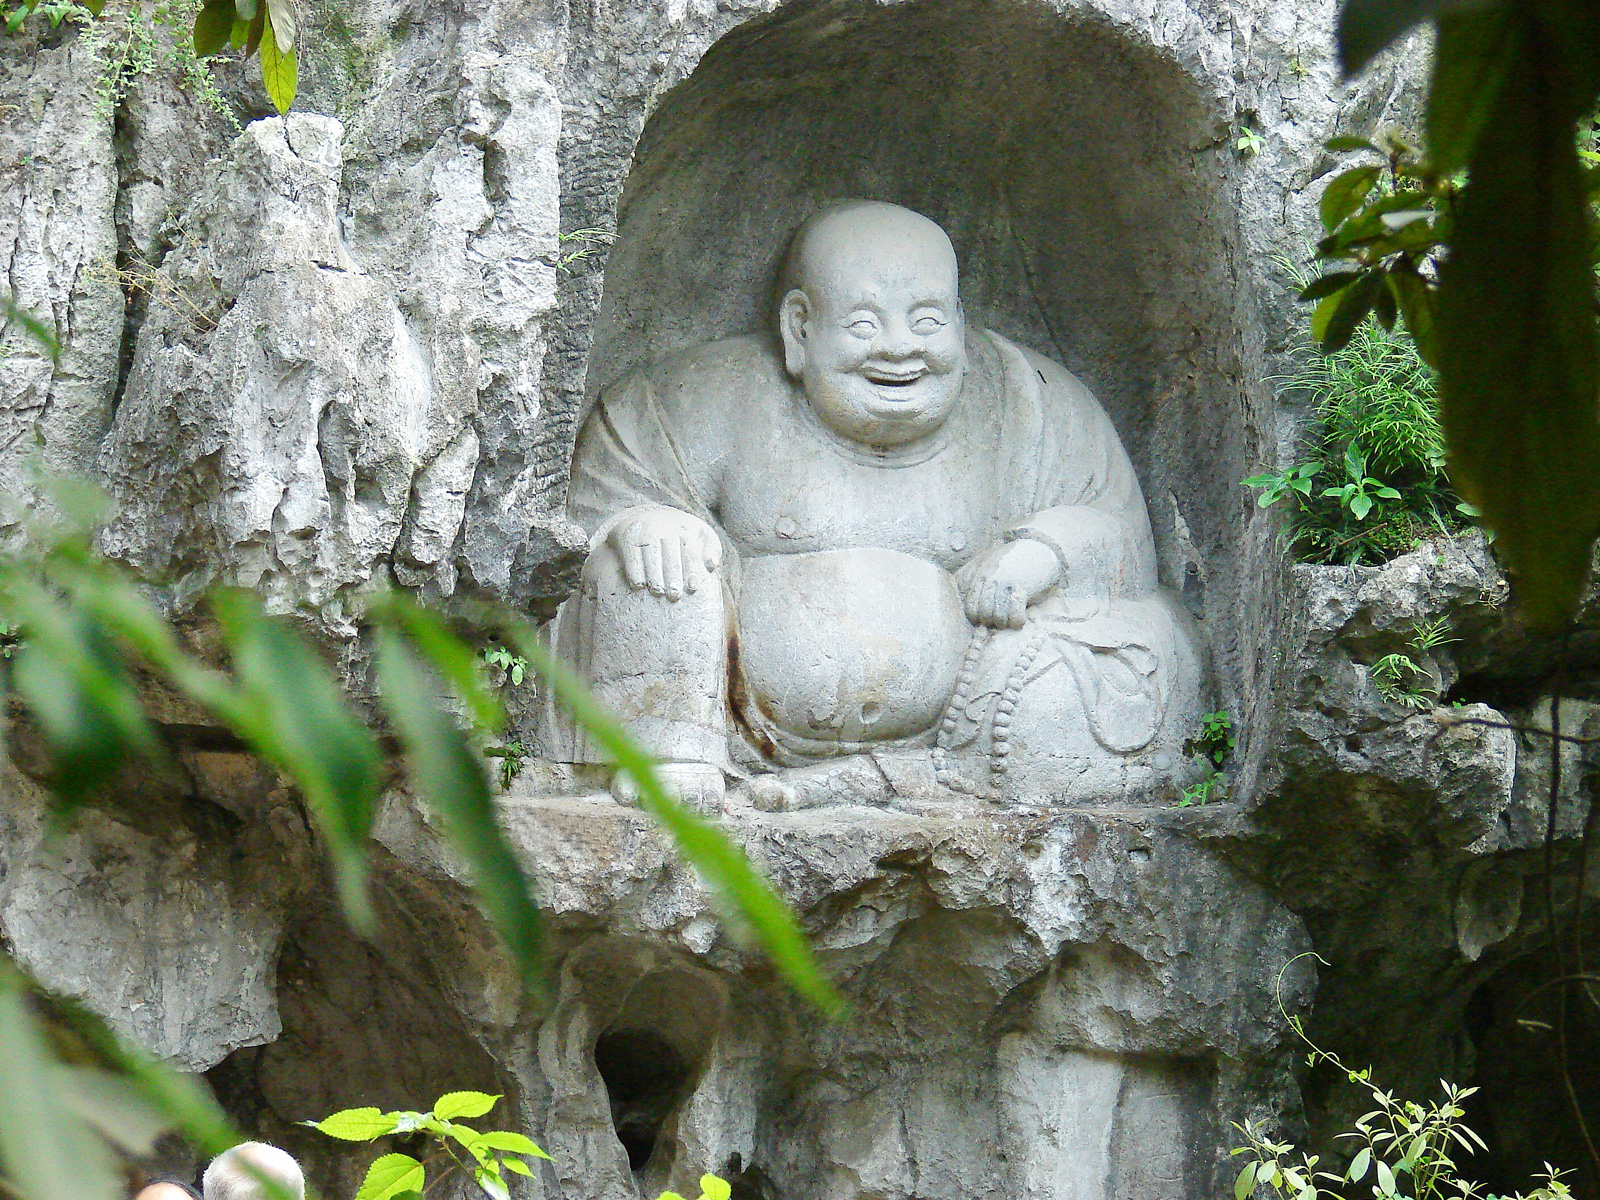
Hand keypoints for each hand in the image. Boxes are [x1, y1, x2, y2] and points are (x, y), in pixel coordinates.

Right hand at [607, 507, 722, 599]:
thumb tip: (712, 564)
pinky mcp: (627, 537)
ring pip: (650, 556)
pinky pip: (631, 556)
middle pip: (670, 554)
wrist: (647, 516)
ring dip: (654, 576)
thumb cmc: (681, 534)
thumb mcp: (700, 534)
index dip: (692, 569)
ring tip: (658, 592)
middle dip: (673, 576)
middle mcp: (664, 527)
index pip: (690, 550)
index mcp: (685, 527)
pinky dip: (634, 571)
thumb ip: (711, 549)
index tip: (693, 587)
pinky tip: (639, 585)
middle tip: (675, 596)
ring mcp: (645, 531)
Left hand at [958, 538, 1060, 628]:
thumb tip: (959, 586)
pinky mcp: (1022, 587)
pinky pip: (1015, 614)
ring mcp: (1006, 583)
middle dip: (990, 621)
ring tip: (1009, 620)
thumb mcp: (986, 559)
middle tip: (998, 619)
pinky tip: (1020, 619)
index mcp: (980, 574)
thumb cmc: (1011, 557)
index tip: (985, 618)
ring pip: (998, 616)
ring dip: (1004, 623)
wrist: (1038, 547)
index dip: (976, 617)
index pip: (970, 606)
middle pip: (983, 613)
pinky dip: (1017, 621)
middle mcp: (990, 579)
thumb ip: (972, 572)